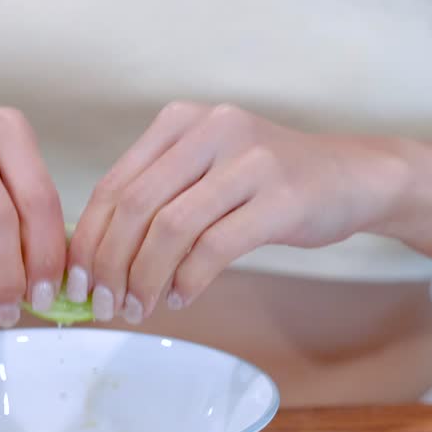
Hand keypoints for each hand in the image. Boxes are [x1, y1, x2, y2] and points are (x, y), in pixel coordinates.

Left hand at [65, 102, 407, 322]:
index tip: (77, 282)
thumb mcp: (211, 169)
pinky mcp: (280, 198)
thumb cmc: (276, 181)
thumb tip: (99, 257)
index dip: (89, 239)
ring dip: (145, 279)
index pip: (115, 184)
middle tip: (104, 305)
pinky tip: (180, 298)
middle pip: (135, 207)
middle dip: (110, 265)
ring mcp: (249, 162)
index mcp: (182, 122)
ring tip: (140, 308)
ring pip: (171, 230)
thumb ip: (161, 196)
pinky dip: (189, 280)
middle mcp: (211, 130)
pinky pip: (215, 248)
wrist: (355, 177)